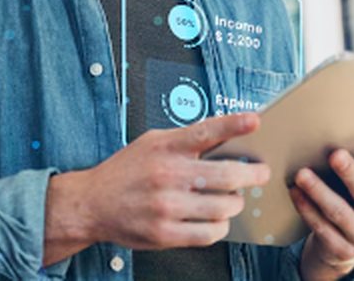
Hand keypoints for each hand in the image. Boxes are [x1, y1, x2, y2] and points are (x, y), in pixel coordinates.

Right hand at [44, 113, 268, 263]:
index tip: (255, 120)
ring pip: (224, 207)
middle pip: (227, 175)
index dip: (233, 124)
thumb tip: (228, 137)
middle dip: (253, 174)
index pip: (205, 131)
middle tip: (260, 173)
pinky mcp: (165, 233)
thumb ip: (185, 140)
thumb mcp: (151, 143)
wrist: (92, 203)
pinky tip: (216, 219)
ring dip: (235, 203)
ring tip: (231, 199)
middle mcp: (167, 175)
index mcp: (164, 147)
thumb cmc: (125, 172)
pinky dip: (220, 226)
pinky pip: (210, 233)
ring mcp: (166, 206)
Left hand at [292, 133, 353, 280]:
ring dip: (319, 191)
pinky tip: (295, 192)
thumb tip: (344, 129)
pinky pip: (321, 227)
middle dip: (350, 173)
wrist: (346, 244)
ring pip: (339, 212)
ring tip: (302, 173)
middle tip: (335, 154)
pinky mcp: (344, 251)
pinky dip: (306, 208)